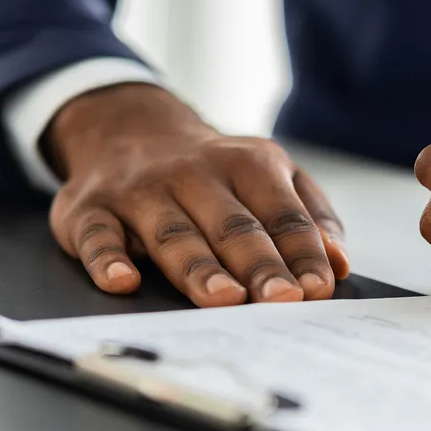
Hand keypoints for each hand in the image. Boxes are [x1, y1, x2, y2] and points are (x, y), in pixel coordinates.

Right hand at [44, 83, 349, 306]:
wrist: (127, 130)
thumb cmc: (214, 174)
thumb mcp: (270, 176)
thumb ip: (310, 216)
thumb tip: (339, 262)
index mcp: (248, 164)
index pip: (282, 214)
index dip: (302, 251)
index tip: (318, 288)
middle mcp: (193, 174)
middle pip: (232, 226)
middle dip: (258, 264)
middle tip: (280, 300)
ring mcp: (141, 191)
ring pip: (173, 234)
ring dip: (199, 268)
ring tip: (224, 299)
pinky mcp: (91, 210)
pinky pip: (98, 236)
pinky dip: (107, 259)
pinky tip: (123, 281)